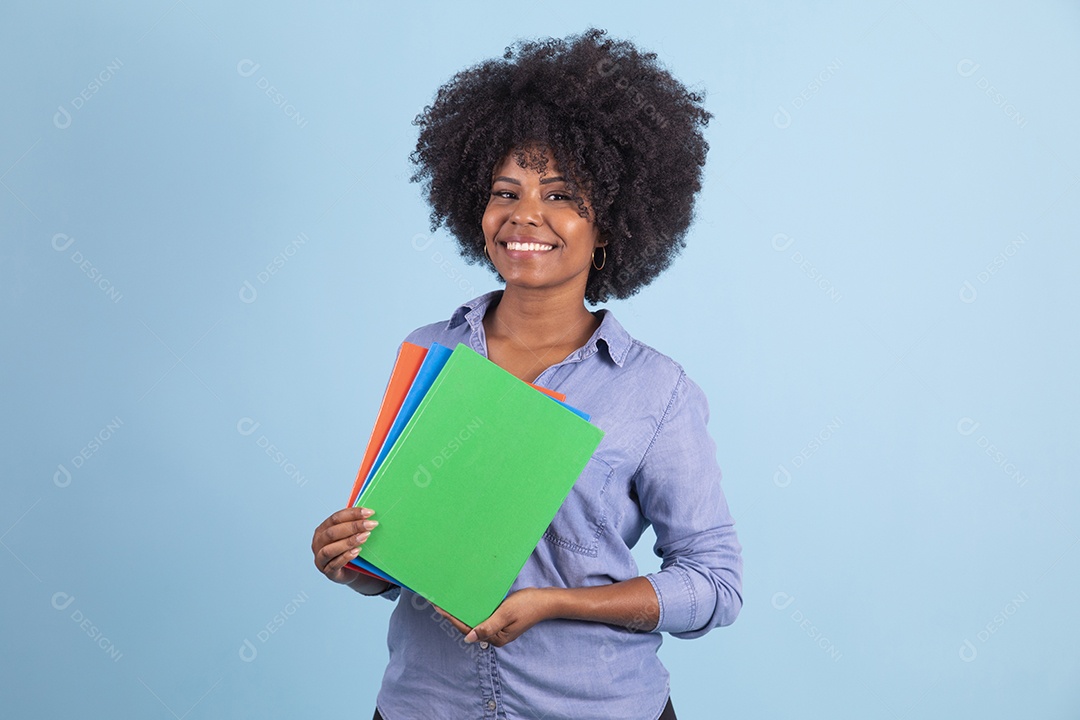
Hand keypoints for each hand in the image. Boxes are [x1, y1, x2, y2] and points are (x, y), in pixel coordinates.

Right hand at [311, 507, 378, 583]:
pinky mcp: (328, 572)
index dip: (352, 514)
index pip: (335, 518)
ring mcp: (320, 559)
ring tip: (365, 536)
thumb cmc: (349, 548)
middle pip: (332, 532)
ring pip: (330, 549)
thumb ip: (354, 524)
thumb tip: (369, 512)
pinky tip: (357, 551)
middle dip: (353, 527)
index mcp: (322, 530)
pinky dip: (346, 557)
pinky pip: (334, 565)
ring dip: (349, 542)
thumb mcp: (350, 534)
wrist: (351, 571)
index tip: (369, 512)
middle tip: (371, 524)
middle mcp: (318, 543)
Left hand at [436, 587, 558, 646]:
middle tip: (438, 603)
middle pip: (469, 626)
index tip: (439, 608)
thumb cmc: (528, 605)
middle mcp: (495, 636)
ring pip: (475, 621)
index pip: (468, 629)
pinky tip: (466, 602)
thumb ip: (487, 626)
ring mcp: (498, 629)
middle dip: (454, 616)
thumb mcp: (506, 614)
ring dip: (462, 612)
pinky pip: (483, 616)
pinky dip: (473, 610)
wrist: (547, 601)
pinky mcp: (500, 621)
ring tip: (447, 602)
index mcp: (496, 638)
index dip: (452, 619)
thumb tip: (468, 638)